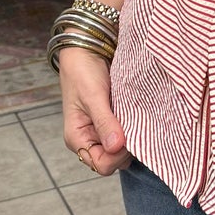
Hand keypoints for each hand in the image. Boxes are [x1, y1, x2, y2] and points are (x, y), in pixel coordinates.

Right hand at [60, 49, 130, 176]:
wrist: (87, 49)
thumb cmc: (83, 70)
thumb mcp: (93, 96)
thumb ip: (104, 122)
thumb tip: (116, 147)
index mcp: (77, 138)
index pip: (102, 165)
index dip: (118, 156)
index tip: (128, 135)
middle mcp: (89, 139)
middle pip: (114, 162)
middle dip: (127, 149)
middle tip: (135, 125)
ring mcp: (101, 132)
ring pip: (122, 151)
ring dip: (132, 139)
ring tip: (136, 119)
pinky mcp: (112, 122)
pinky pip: (126, 136)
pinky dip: (134, 130)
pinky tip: (137, 117)